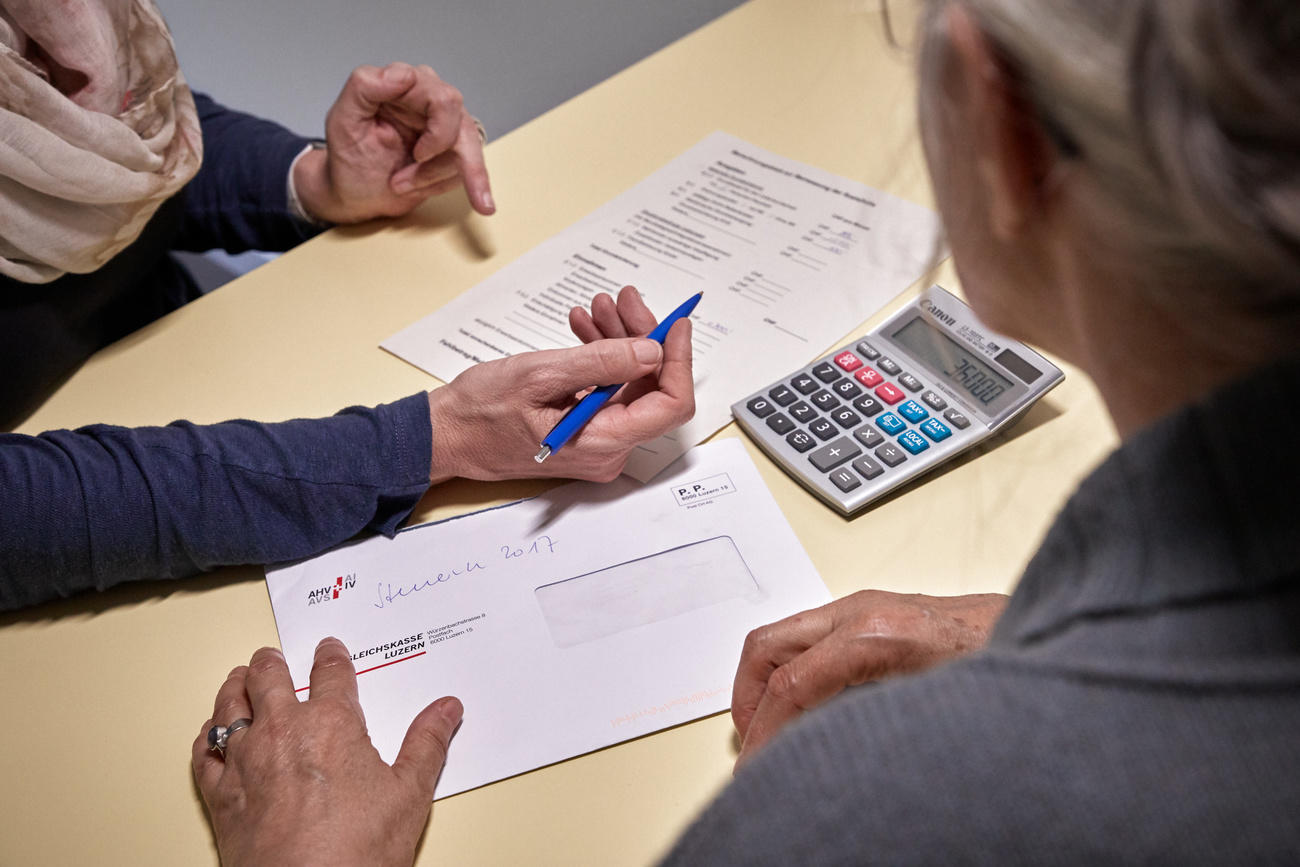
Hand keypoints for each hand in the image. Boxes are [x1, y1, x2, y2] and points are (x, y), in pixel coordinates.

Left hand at [192, 639, 462, 866]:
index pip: (330, 673)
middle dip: (271, 663)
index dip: (330, 656)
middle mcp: (282, 732)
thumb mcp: (408, 795)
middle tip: (273, 657)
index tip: (329, 650)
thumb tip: (446, 709)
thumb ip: (428, 744)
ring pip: (230, 706)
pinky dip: (209, 736)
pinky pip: (205, 753)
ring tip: (240, 678)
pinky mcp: (221, 796)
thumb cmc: (356, 853)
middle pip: (268, 678)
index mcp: (331, 724)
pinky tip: (213, 734)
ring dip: (236, 687)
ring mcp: (246, 762)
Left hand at [293, 62, 493, 223]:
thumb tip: (403, 74)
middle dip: (438, 165)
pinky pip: (467, 170)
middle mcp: (430, 98)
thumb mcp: (343, 121)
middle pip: (463, 127)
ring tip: (399, 186)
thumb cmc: (349, 158)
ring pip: (467, 153)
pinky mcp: (455, 147)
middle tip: (403, 183)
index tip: (418, 156)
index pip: (443, 99)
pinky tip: (413, 187)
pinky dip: (440, 186)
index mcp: (405, 85)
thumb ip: (364, 86)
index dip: (438, 133)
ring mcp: (446, 124)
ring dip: (434, 178)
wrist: (357, 193)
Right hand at [426, 285, 694, 482]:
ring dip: (618, 341)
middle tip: (624, 300)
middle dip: (641, 338)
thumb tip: (651, 351)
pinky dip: (601, 358)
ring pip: (629, 384)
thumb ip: (601, 364)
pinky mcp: (586, 431)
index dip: (678, 359)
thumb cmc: (480, 413)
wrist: (446, 434)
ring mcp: (597, 442)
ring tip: (598, 308)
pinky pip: (608, 391)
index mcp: (601, 443)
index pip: (668, 405)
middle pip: (649, 388)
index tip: (675, 323)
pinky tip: (585, 329)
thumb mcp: (540, 376)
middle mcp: (607, 450)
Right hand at [731, 590, 1006, 766]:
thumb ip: (864, 724)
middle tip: (751, 747)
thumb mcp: (930, 708)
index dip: (763, 734)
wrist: (1048, 633)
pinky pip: (809, 637)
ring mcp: (865, 606)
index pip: (789, 685)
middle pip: (766, 647)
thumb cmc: (1006, 667)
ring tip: (773, 731)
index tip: (756, 769)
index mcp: (876, 635)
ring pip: (783, 637)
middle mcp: (863, 611)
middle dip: (747, 699)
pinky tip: (810, 707)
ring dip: (767, 683)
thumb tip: (818, 755)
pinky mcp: (873, 612)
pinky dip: (792, 670)